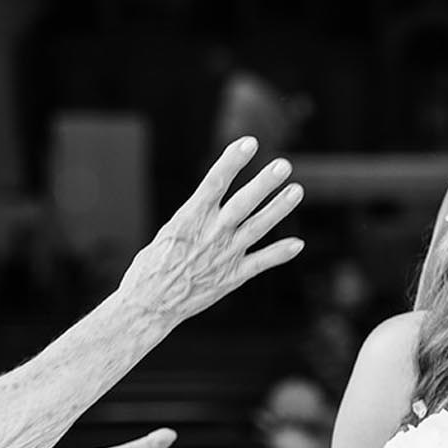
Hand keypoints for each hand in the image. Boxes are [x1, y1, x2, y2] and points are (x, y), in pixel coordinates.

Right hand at [118, 137, 303, 326]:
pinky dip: (280, 253)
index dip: (232, 161)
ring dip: (278, 209)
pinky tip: (298, 243)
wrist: (149, 305)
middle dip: (263, 184)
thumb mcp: (169, 232)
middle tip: (284, 165)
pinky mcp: (233, 276)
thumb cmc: (153, 265)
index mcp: (188, 219)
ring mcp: (224, 255)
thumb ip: (196, 216)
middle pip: (242, 204)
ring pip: (257, 228)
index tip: (249, 142)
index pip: (213, 183)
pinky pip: (261, 262)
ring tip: (297, 190)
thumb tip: (211, 198)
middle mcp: (210, 234)